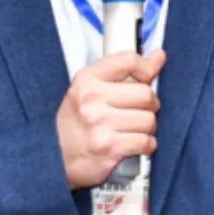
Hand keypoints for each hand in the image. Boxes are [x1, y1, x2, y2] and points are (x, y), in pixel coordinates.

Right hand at [56, 50, 165, 189]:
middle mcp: (92, 100)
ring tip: (133, 128)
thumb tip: (159, 56)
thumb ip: (124, 71)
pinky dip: (146, 144)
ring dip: (147, 127)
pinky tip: (133, 143)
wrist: (54, 158)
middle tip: (139, 109)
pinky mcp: (109, 149)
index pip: (128, 61)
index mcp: (87, 80)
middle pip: (145, 94)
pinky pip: (146, 142)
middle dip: (150, 104)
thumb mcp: (89, 89)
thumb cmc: (74, 122)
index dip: (147, 67)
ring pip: (149, 120)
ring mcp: (100, 125)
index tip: (149, 74)